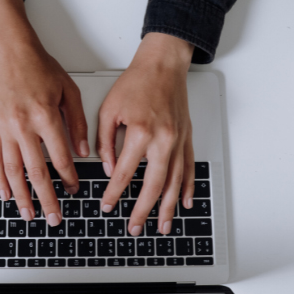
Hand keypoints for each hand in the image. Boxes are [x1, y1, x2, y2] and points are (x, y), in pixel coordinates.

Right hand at [0, 0, 88, 225]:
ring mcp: (4, 129)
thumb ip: (77, 123)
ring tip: (29, 214)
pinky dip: (0, 180)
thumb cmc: (40, 68)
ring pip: (13, 171)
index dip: (68, 177)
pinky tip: (7, 194)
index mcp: (44, 116)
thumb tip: (83, 152)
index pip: (59, 157)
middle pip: (36, 172)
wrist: (10, 52)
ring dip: (22, 196)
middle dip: (46, 198)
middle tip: (53, 217)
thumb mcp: (69, 91)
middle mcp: (22, 126)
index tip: (74, 189)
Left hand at [97, 33, 195, 235]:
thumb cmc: (137, 83)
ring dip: (168, 208)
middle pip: (153, 186)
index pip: (124, 173)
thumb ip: (104, 141)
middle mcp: (163, 140)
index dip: (113, 193)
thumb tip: (108, 168)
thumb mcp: (109, 109)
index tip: (106, 205)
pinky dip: (187, 188)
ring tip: (162, 227)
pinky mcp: (186, 139)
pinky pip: (188, 169)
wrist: (163, 65)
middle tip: (134, 227)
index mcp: (140, 132)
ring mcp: (178, 141)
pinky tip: (184, 203)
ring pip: (174, 183)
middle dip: (142, 211)